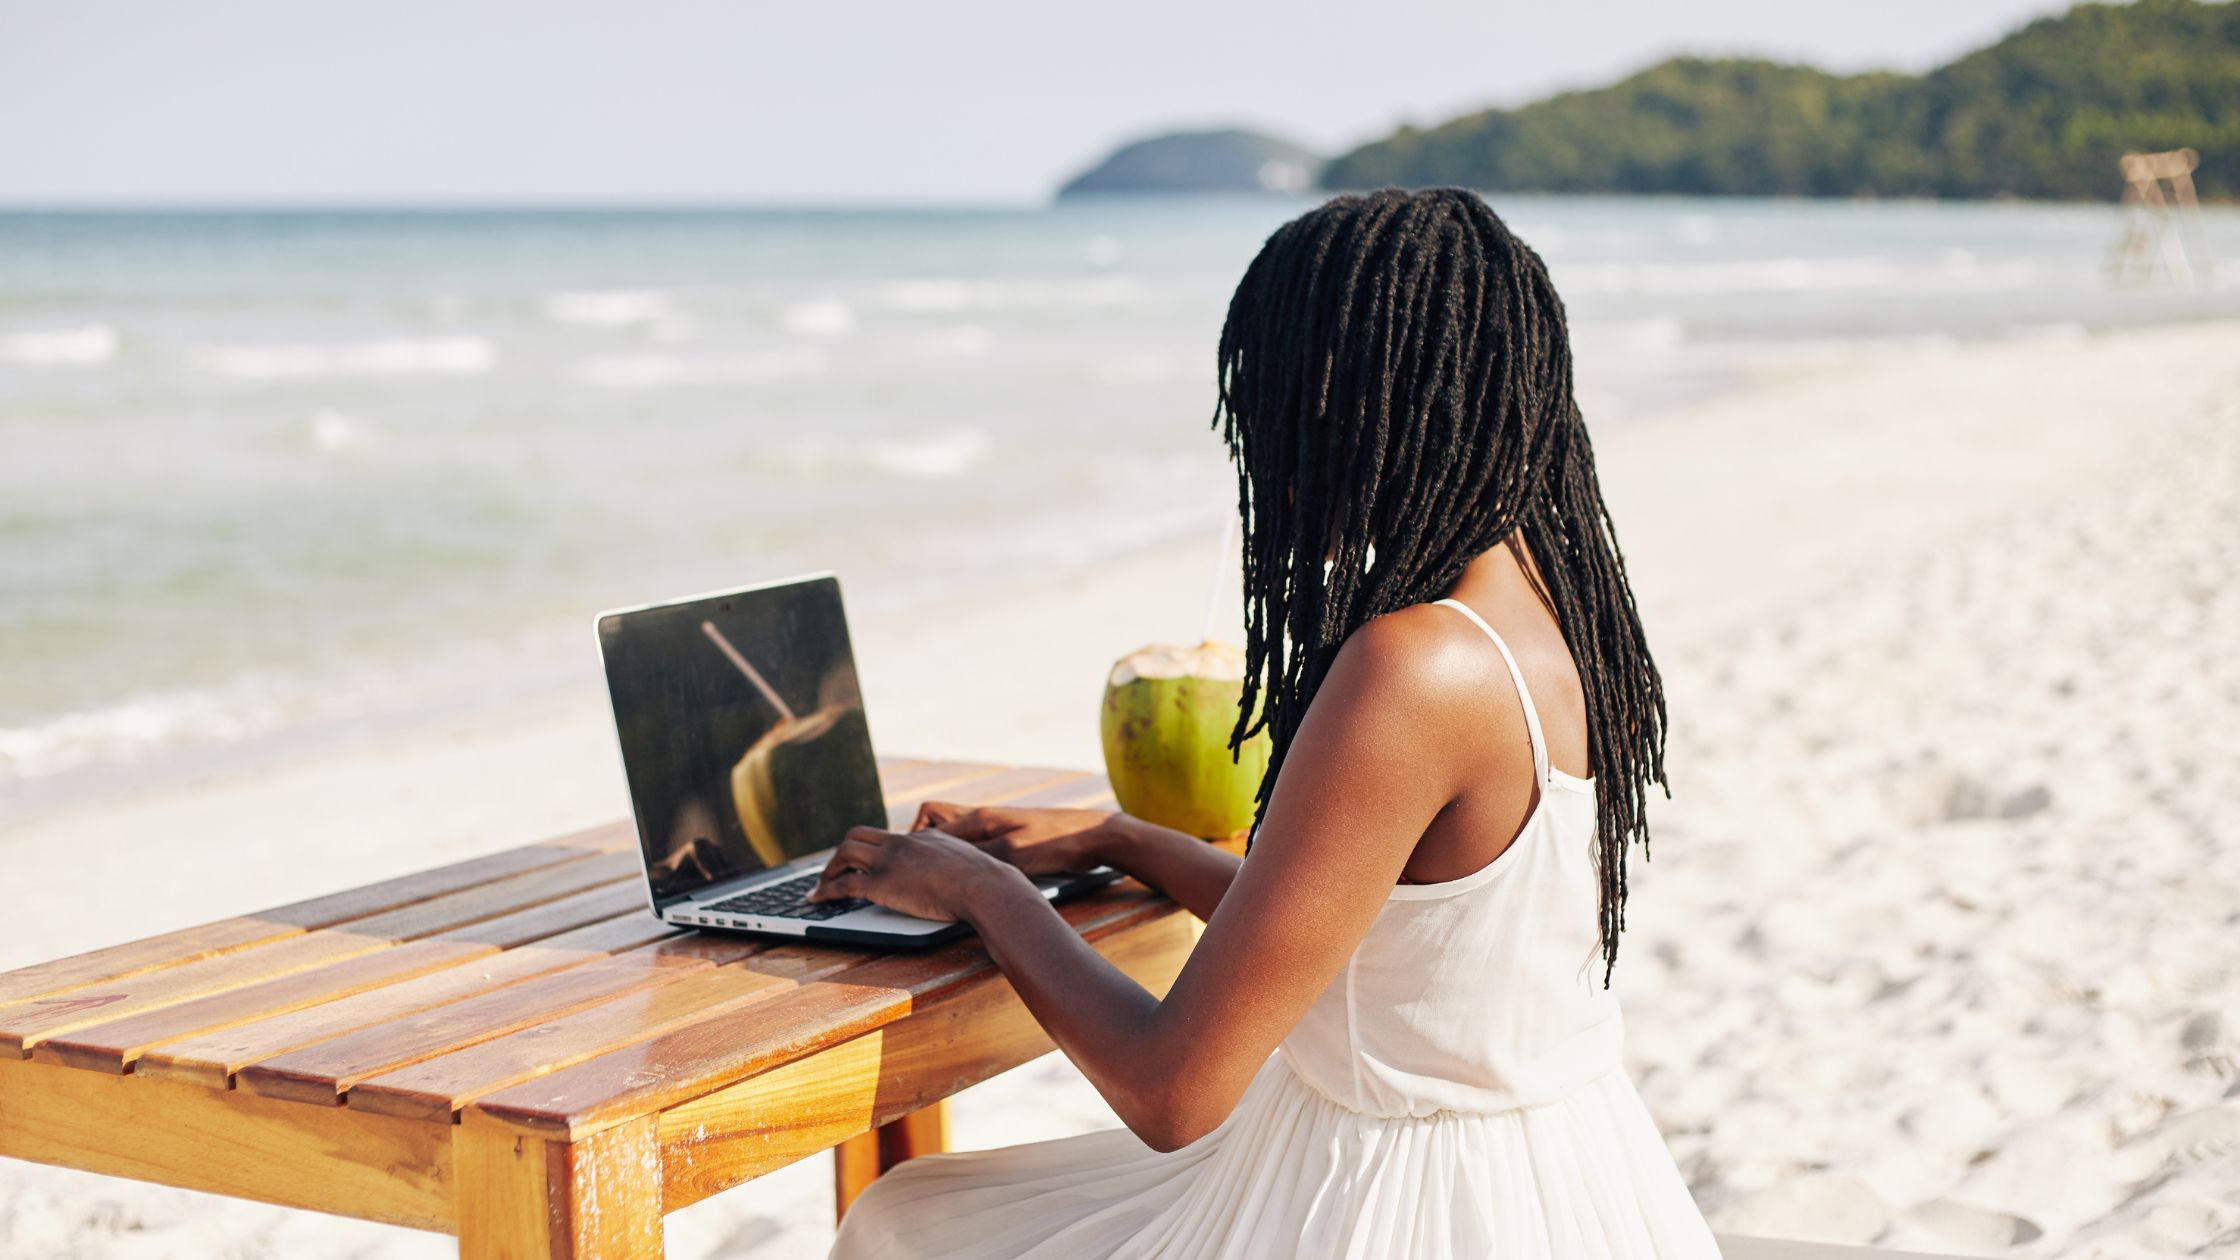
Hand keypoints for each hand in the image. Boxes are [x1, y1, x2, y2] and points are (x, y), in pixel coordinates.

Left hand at [807, 825, 1026, 922]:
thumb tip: (956, 872)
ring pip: (844, 853)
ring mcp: (889, 862)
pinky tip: (816, 900)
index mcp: (920, 837)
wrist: (983, 885)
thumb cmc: (983, 880)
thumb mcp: (964, 859)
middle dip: (841, 853)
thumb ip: (950, 860)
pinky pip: (843, 884)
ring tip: (821, 886)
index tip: (863, 861)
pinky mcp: (882, 884)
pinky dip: (824, 891)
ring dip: (828, 870)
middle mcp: (900, 844)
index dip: (869, 848)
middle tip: (834, 870)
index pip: (885, 836)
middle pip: (857, 836)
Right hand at [911, 801, 1116, 877]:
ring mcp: (996, 830)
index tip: (905, 861)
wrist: (1091, 837)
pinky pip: (973, 849)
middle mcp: (984, 820)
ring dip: (944, 853)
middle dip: (922, 841)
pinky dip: (964, 862)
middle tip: (917, 866)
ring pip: (955, 837)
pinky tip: (969, 880)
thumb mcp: (1013, 852)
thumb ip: (979, 855)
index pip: (931, 820)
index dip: (914, 840)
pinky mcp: (1009, 843)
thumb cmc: (1054, 841)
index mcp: (981, 818)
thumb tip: (947, 861)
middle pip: (937, 822)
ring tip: (938, 876)